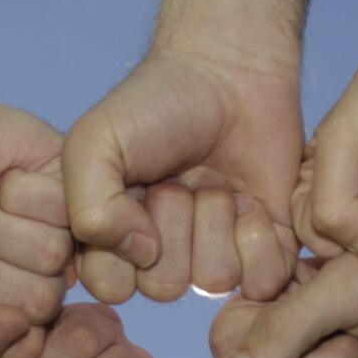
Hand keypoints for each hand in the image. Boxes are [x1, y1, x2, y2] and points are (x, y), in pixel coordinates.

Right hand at [0, 89, 71, 357]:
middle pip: (43, 302)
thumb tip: (21, 332)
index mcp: (15, 318)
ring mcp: (64, 230)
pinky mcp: (73, 182)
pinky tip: (1, 181)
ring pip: (54, 254)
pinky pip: (68, 205)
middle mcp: (46, 277)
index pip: (29, 349)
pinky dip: (21, 193)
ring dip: (1, 230)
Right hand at [60, 44, 304, 303]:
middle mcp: (164, 256)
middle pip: (164, 285)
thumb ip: (87, 210)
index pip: (112, 285)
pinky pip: (265, 280)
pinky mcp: (270, 248)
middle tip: (178, 178)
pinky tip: (251, 200)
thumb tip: (140, 256)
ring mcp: (218, 254)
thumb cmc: (155, 104)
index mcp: (114, 239)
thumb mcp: (95, 143)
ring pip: (215, 279)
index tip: (133, 189)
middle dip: (173, 224)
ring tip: (216, 180)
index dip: (123, 241)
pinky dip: (261, 239)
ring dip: (216, 221)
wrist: (228, 71)